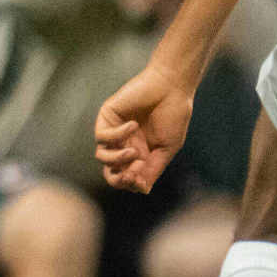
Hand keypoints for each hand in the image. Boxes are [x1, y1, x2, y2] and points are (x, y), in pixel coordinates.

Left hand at [93, 62, 196, 192]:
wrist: (172, 87)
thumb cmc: (173, 115)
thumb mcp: (167, 148)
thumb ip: (153, 169)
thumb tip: (142, 190)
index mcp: (141, 154)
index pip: (126, 178)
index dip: (130, 185)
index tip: (141, 182)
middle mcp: (125, 145)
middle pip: (110, 172)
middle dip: (118, 179)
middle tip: (131, 176)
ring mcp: (115, 131)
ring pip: (102, 156)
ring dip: (117, 160)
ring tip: (134, 152)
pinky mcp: (107, 117)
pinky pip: (102, 136)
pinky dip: (117, 135)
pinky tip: (133, 125)